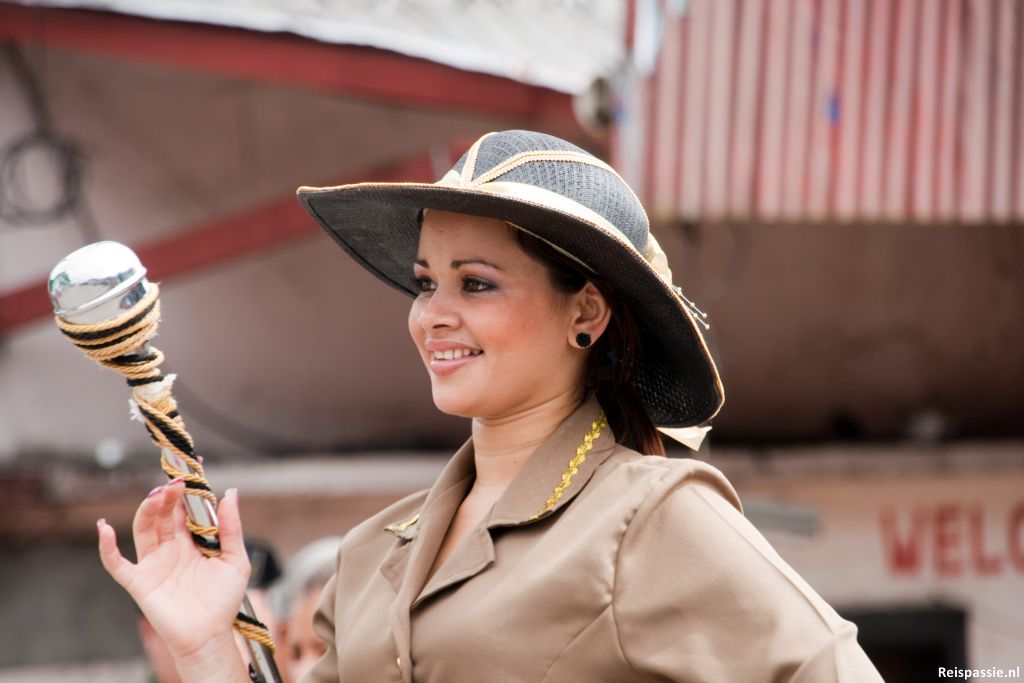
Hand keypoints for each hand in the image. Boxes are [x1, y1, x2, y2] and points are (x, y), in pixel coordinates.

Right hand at [98, 479, 249, 680]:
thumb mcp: (236, 560)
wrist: (209, 636)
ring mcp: (153, 563)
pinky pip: (117, 563)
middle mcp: (171, 548)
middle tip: (176, 481)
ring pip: (144, 528)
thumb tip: (230, 493)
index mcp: (193, 541)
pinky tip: (105, 528)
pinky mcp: (139, 582)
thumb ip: (231, 528)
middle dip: (168, 496)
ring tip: (159, 494)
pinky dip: (107, 546)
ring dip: (148, 510)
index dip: (187, 490)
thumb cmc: (224, 601)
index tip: (191, 466)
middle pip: (163, 514)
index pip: (186, 509)